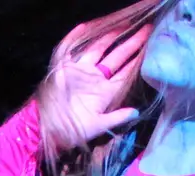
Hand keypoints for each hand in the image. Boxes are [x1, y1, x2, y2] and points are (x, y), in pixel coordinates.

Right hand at [42, 20, 149, 151]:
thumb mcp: (96, 127)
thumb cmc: (69, 131)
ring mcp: (79, 72)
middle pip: (116, 57)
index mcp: (104, 93)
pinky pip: (69, 49)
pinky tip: (85, 26)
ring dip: (110, 36)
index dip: (138, 60)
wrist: (43, 130)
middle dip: (131, 43)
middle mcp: (94, 79)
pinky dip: (75, 38)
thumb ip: (116, 118)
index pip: (125, 73)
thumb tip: (136, 112)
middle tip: (146, 29)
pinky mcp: (63, 69)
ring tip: (125, 24)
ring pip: (98, 49)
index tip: (151, 47)